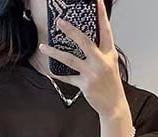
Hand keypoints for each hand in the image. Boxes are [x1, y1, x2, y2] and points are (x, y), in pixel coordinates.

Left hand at [39, 0, 127, 118]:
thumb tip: (84, 40)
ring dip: (55, 53)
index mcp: (109, 54)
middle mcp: (101, 62)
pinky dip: (59, 74)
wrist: (114, 106)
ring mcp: (92, 73)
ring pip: (70, 59)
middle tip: (59, 22)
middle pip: (84, 42)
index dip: (102, 14)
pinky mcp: (85, 85)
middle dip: (71, 31)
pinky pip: (68, 77)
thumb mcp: (110, 64)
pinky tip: (50, 70)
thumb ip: (99, 52)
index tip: (98, 1)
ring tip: (43, 46)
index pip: (106, 30)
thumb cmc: (111, 84)